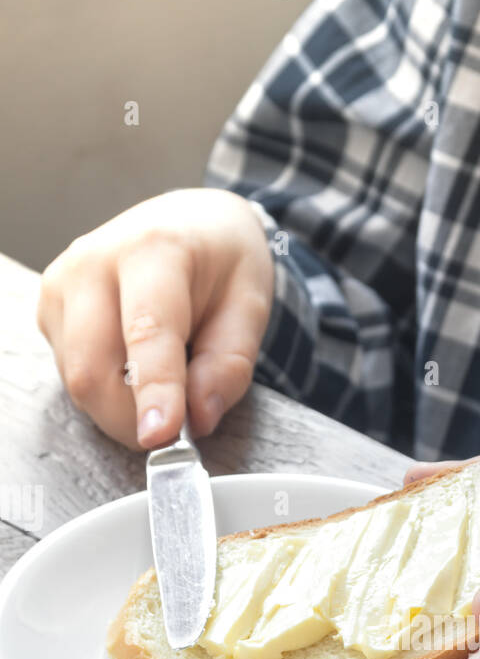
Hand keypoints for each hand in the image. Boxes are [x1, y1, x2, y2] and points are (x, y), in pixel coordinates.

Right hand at [37, 189, 273, 448]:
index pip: (147, 332)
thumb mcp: (250, 307)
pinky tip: (134, 368)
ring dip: (121, 408)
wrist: (188, 222)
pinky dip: (107, 392)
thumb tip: (199, 418)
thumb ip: (229, 366)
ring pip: (78, 381)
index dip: (154, 391)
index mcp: (153, 251)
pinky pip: (72, 375)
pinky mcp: (50, 310)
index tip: (162, 437)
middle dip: (132, 418)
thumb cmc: (221, 262)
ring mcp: (61, 287)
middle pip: (92, 369)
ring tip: (162, 385)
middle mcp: (92, 264)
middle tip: (174, 432)